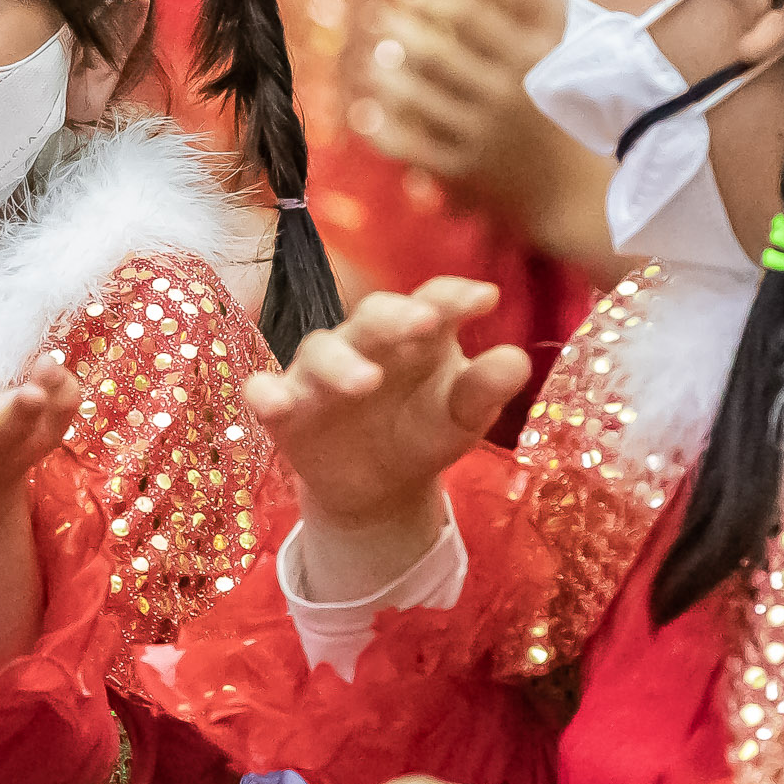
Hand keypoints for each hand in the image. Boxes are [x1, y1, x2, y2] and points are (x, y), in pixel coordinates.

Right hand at [247, 281, 528, 600]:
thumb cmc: (423, 433)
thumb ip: (484, 390)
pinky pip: (265, 390)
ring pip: (321, 350)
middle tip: (424, 324)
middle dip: (395, 317)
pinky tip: (274, 403)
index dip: (454, 295)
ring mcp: (321, 371)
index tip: (485, 299)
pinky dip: (265, 393)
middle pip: (373, 315)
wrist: (379, 488)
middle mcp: (365, 341)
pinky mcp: (286, 406)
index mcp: (417, 335)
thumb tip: (519, 358)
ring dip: (340, 362)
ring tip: (366, 381)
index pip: (434, 299)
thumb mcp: (461, 418)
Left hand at [360, 0, 561, 183]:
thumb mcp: (561, 45)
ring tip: (375, 64)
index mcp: (531, 54)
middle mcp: (506, 91)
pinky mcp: (468, 169)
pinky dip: (383, 130)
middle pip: (434, 51)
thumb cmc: (564, 100)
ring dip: (386, 76)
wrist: (577, 188)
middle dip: (399, 30)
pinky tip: (368, 115)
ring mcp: (485, 131)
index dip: (431, 0)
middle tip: (381, 20)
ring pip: (417, 96)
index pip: (467, 13)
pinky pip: (412, 146)